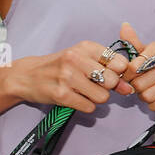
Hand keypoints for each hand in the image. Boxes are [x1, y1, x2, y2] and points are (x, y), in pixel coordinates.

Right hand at [12, 40, 132, 113]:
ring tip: (84, 92)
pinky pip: (90, 107)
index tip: (111, 74)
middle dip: (109, 87)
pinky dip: (86, 106)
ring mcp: (68, 77)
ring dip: (97, 98)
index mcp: (85, 47)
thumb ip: (106, 68)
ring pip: (103, 96)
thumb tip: (127, 87)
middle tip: (96, 85)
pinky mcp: (61, 95)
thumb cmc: (59, 66)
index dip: (119, 72)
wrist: (27, 76)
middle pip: (112, 80)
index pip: (119, 62)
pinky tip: (76, 98)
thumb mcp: (82, 57)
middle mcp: (76, 59)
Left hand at [117, 21, 154, 110]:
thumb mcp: (151, 49)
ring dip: (143, 96)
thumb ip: (134, 42)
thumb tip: (123, 26)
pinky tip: (153, 100)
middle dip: (135, 87)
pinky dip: (153, 104)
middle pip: (139, 83)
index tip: (128, 76)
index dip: (127, 75)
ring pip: (148, 95)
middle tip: (137, 85)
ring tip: (146, 91)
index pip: (134, 67)